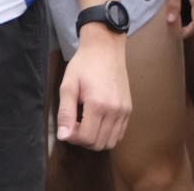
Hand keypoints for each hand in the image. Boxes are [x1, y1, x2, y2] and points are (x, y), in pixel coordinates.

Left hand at [56, 28, 131, 149]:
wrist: (106, 49)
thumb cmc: (84, 65)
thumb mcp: (68, 86)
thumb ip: (65, 113)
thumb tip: (63, 136)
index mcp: (98, 104)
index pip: (86, 138)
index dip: (72, 137)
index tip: (67, 125)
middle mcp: (115, 110)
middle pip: (98, 144)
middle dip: (83, 140)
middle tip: (75, 125)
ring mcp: (125, 110)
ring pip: (111, 141)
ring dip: (96, 139)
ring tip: (86, 123)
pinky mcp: (129, 108)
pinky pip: (120, 133)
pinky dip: (107, 134)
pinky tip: (98, 121)